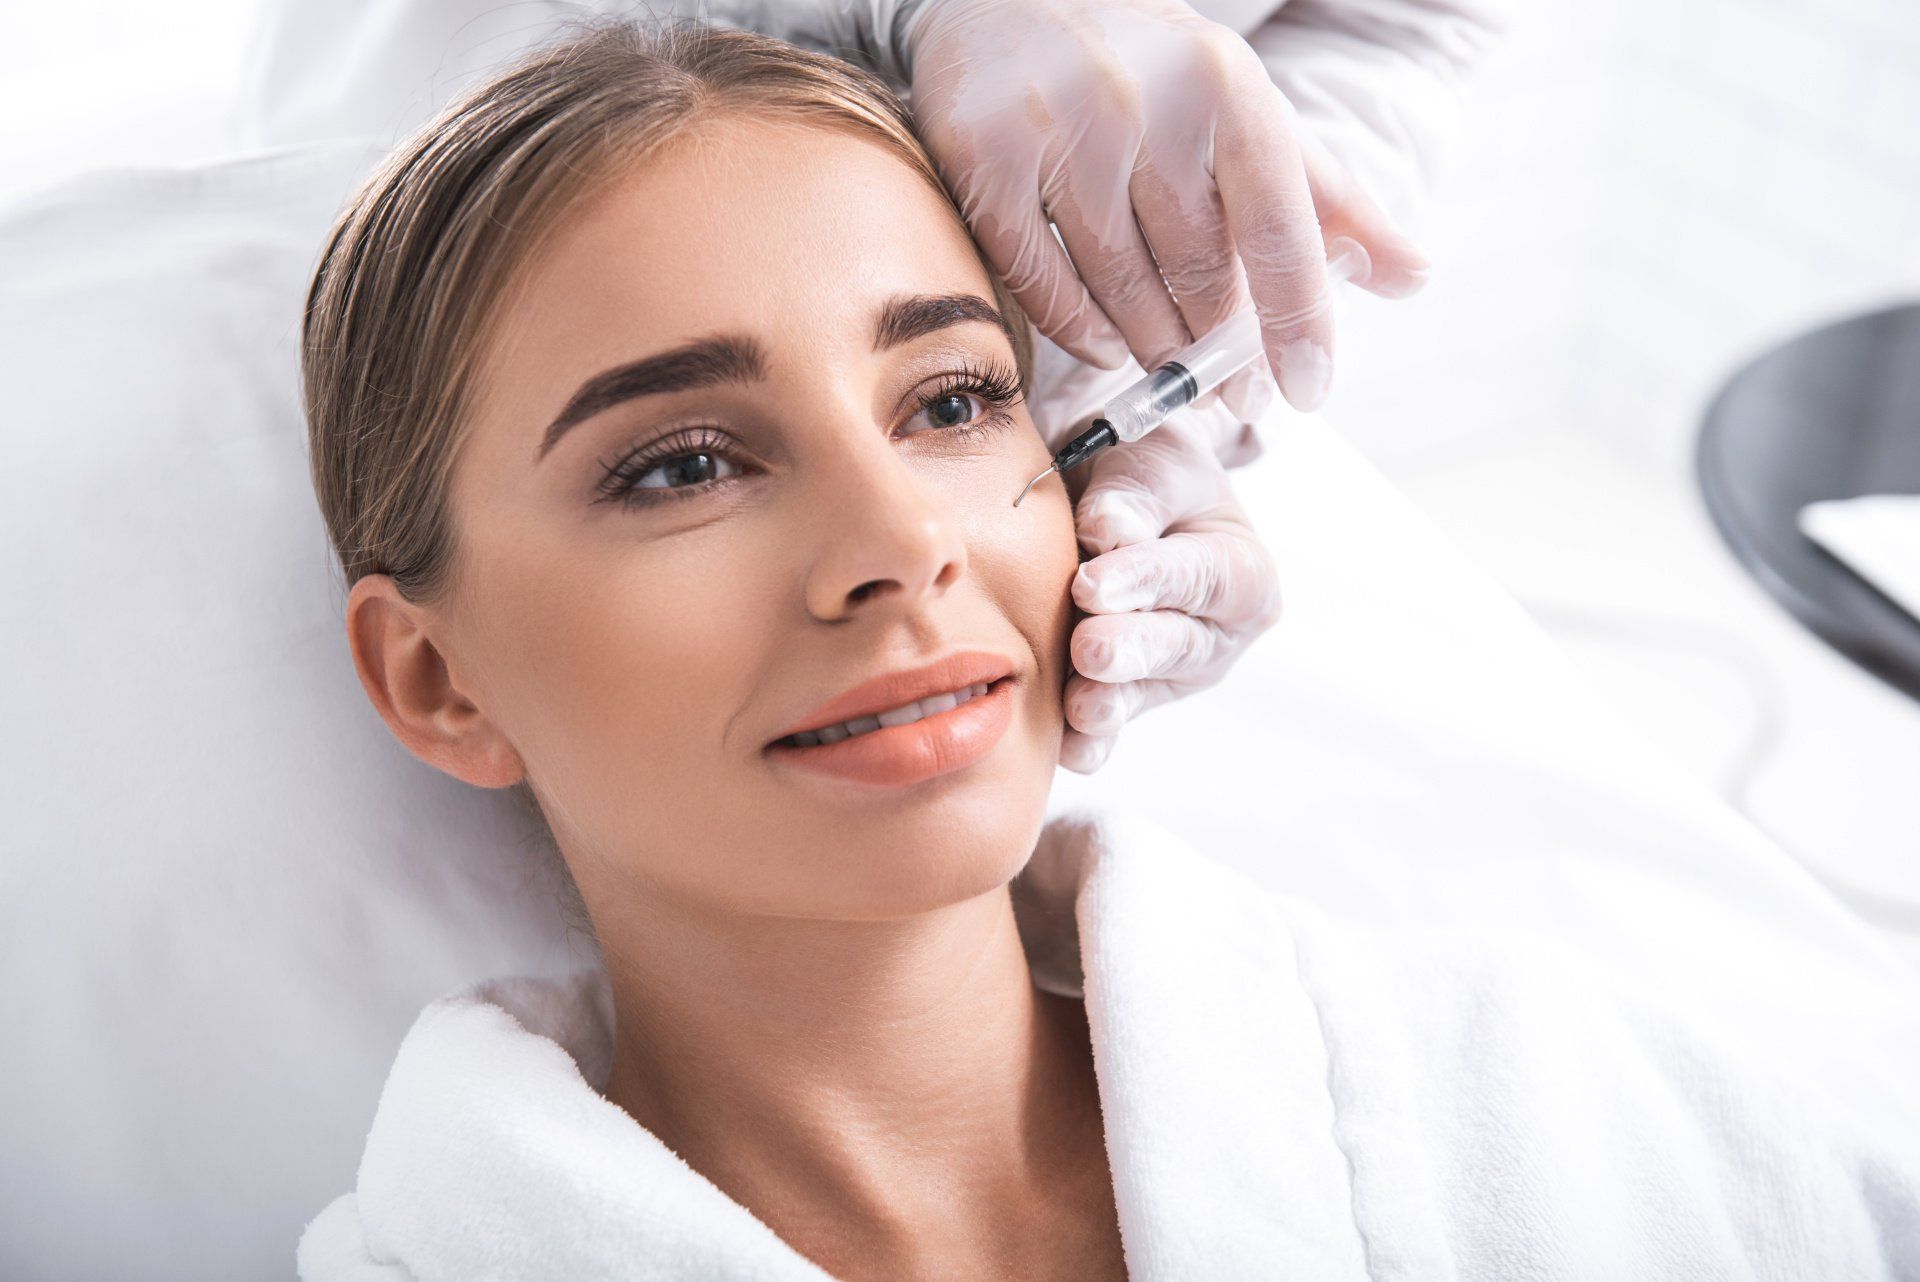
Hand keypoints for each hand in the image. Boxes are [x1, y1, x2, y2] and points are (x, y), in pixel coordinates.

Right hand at [903, 0, 1428, 415]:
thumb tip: (1415, 277)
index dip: (1299, 322)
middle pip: (1197, 276)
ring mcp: (1060, 129)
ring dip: (1151, 346)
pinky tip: (1104, 344)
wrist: (1011, 2)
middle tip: (1230, 391)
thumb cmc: (1151, 76)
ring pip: (1121, 289)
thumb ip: (1330, 200)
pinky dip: (1080, 331)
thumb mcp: (1248, 116)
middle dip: (1218, 349)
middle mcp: (1146, 102)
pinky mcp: (986, 159)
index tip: (1305, 391)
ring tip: (1168, 363)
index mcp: (1228, 87)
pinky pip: (1045, 284)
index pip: (1281, 231)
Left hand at [1056, 406, 1282, 772]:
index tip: (1092, 586)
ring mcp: (1171, 677)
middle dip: (1131, 650)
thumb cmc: (1143, 473)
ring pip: (1141, 694)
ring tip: (1078, 706)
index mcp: (1241, 572)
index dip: (1148, 581)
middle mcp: (1216, 635)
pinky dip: (1086, 740)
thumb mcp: (1152, 459)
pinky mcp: (1126, 702)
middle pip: (1177, 647)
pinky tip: (1067, 749)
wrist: (1117, 500)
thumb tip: (1111, 529)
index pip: (1201, 578)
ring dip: (1107, 702)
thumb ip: (1136, 492)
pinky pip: (1107, 729)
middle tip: (1088, 650)